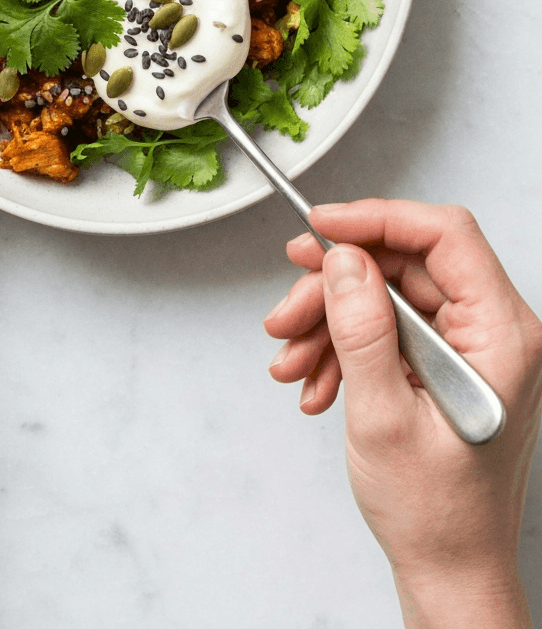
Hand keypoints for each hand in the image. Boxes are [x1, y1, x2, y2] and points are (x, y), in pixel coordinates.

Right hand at [263, 200, 541, 626]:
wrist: (448, 571)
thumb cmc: (435, 515)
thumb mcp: (383, 417)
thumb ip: (363, 329)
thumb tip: (344, 259)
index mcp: (503, 335)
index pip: (444, 235)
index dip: (377, 219)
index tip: (320, 226)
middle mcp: (494, 332)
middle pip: (405, 265)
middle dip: (336, 286)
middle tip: (287, 309)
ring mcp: (471, 348)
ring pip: (387, 296)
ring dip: (328, 322)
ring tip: (290, 361)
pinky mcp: (447, 363)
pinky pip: (387, 329)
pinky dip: (343, 348)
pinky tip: (316, 382)